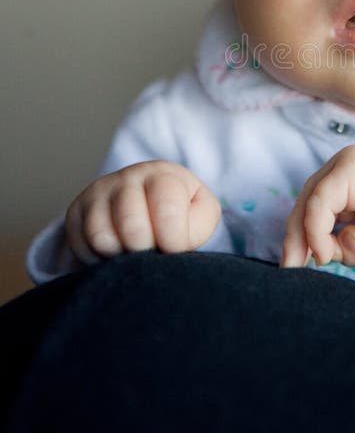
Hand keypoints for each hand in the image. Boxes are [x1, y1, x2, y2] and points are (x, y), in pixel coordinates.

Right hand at [65, 160, 220, 263]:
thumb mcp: (201, 214)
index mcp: (163, 175)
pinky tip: (114, 250)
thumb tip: (171, 246)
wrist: (147, 200)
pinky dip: (99, 258)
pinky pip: (81, 245)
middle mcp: (128, 177)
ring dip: (121, 255)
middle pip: (132, 227)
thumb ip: (198, 225)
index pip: (167, 211)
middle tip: (153, 250)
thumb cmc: (180, 212)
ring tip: (133, 250)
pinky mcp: (75, 210)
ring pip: (102, 237)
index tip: (176, 248)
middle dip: (146, 250)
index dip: (174, 241)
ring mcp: (98, 191)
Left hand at [280, 145, 354, 267]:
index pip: (310, 207)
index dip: (299, 236)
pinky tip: (325, 252)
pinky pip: (320, 203)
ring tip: (322, 260)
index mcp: (344, 180)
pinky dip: (316, 231)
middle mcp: (341, 166)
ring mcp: (345, 164)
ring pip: (309, 203)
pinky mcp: (350, 170)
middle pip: (304, 203)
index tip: (294, 264)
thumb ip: (342, 246)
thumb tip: (319, 254)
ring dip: (307, 237)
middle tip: (290, 268)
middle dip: (295, 239)